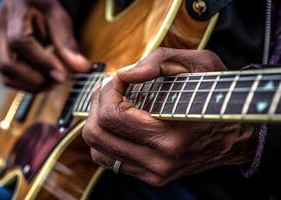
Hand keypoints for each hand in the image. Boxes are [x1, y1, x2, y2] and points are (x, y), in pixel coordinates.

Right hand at [0, 0, 89, 92]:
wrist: (25, 1)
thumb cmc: (40, 4)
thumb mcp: (57, 15)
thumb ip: (67, 42)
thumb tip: (81, 67)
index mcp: (14, 13)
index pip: (21, 41)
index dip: (42, 62)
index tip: (61, 74)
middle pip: (7, 64)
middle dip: (35, 79)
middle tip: (57, 79)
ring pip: (7, 75)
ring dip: (32, 85)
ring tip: (52, 80)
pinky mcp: (2, 55)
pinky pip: (9, 77)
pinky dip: (27, 84)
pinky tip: (43, 79)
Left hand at [82, 48, 257, 185]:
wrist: (236, 136)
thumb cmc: (218, 97)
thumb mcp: (201, 65)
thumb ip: (159, 61)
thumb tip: (124, 74)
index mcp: (169, 133)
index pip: (111, 115)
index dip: (106, 90)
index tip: (118, 78)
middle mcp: (158, 159)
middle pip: (97, 134)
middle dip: (96, 104)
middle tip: (110, 89)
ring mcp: (154, 172)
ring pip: (98, 150)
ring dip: (97, 122)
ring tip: (111, 104)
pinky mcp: (152, 177)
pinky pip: (110, 161)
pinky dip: (106, 139)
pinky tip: (119, 124)